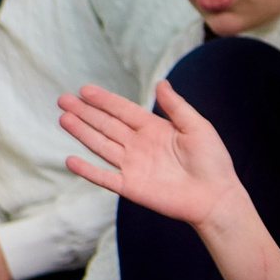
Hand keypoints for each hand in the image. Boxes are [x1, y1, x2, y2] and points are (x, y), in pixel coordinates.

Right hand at [62, 80, 247, 233]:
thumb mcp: (197, 127)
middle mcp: (139, 145)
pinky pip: (104, 177)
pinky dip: (87, 170)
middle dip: (85, 112)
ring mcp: (133, 166)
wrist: (216, 197)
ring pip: (101, 146)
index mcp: (154, 129)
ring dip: (82, 133)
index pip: (123, 110)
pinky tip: (70, 159)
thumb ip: (176, 106)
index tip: (84, 89)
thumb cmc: (212, 161)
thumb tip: (161, 82)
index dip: (104, 100)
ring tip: (63, 118)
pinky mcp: (131, 187)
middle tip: (63, 99)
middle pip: (106, 125)